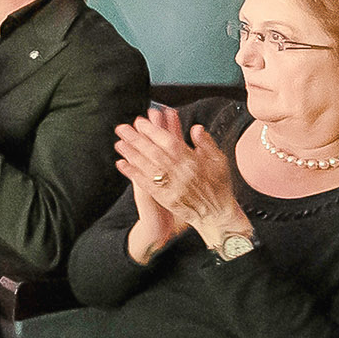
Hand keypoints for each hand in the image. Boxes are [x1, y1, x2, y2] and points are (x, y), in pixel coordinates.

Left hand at [113, 111, 249, 256]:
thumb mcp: (219, 161)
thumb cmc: (219, 186)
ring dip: (131, 154)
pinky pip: (146, 184)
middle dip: (136, 139)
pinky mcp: (165, 198)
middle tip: (122, 128)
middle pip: (154, 152)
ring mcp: (172, 187)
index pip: (170, 142)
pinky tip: (122, 164)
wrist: (217, 215)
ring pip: (148, 167)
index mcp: (194, 162)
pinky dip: (133, 173)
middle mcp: (181, 174)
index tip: (141, 122)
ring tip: (119, 143)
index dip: (154, 131)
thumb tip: (196, 128)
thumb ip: (206, 143)